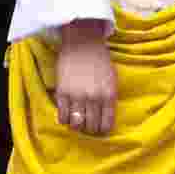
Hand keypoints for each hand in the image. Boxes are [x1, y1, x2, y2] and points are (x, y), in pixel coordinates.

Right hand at [55, 19, 117, 135]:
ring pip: (76, 124)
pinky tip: (67, 116)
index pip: (106, 124)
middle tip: (88, 126)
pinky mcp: (62, 93)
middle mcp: (94, 98)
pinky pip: (62, 116)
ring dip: (77, 126)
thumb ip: (110, 98)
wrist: (82, 43)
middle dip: (90, 129)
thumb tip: (106, 117)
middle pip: (91, 126)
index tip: (100, 130)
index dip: (103, 130)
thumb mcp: (112, 79)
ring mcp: (77, 96)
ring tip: (78, 121)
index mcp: (109, 95)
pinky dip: (65, 120)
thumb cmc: (100, 60)